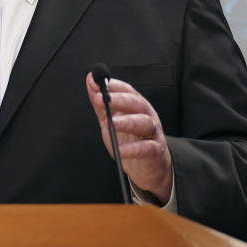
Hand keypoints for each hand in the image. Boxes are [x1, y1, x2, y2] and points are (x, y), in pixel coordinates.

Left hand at [85, 72, 172, 203]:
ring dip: (126, 121)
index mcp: (136, 107)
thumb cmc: (129, 140)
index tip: (98, 81)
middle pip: (136, 103)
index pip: (127, 91)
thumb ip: (100, 102)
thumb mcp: (110, 119)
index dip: (114, 86)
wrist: (148, 166)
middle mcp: (146, 116)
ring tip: (111, 123)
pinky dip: (133, 149)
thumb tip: (90, 80)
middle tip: (101, 99)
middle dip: (119, 99)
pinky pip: (146, 148)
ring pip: (143, 123)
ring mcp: (153, 133)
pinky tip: (120, 150)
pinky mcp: (155, 151)